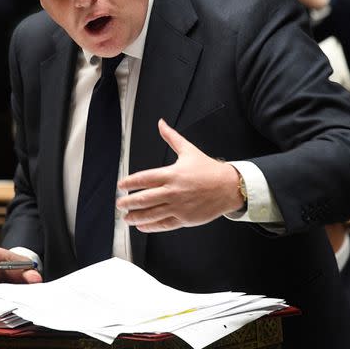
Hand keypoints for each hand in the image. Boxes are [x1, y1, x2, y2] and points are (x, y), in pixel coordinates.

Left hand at [116, 119, 243, 231]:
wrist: (229, 187)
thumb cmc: (209, 170)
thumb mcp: (189, 150)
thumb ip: (172, 137)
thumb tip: (161, 123)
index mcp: (172, 174)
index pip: (144, 178)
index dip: (129, 182)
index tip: (121, 185)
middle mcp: (173, 191)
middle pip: (144, 198)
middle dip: (128, 202)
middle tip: (120, 203)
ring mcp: (179, 206)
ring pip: (152, 214)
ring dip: (136, 216)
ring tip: (127, 217)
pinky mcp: (185, 219)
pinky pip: (164, 224)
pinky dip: (151, 226)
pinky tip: (142, 225)